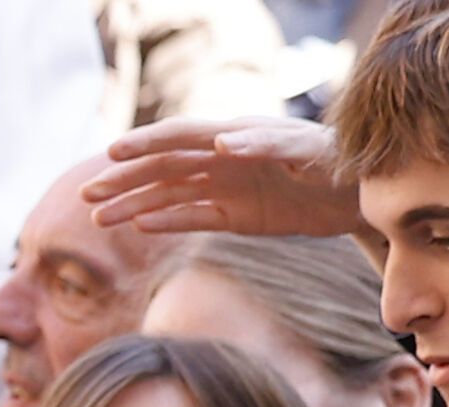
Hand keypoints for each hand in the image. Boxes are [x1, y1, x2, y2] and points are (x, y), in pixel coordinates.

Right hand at [80, 117, 362, 237]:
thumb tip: (219, 142)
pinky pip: (190, 218)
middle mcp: (222, 159)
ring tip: (99, 217)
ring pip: (168, 194)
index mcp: (234, 136)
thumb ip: (263, 144)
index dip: (145, 143)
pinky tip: (138, 227)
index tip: (112, 153)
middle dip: (124, 180)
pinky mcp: (233, 215)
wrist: (360, 195)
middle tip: (87, 195)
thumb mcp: (305, 150)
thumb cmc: (337, 163)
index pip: (179, 137)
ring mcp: (225, 188)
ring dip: (133, 204)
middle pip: (162, 168)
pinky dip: (165, 222)